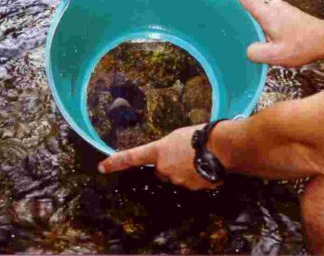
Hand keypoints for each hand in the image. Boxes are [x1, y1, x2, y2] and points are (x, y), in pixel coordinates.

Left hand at [97, 124, 220, 190]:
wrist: (221, 147)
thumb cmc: (201, 135)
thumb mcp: (178, 137)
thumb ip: (169, 149)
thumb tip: (173, 158)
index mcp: (159, 151)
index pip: (132, 157)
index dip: (116, 162)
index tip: (102, 167)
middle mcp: (164, 168)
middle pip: (161, 171)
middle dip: (169, 166)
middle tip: (185, 155)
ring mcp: (177, 180)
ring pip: (177, 178)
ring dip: (185, 171)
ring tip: (200, 158)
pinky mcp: (192, 188)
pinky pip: (192, 183)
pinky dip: (198, 177)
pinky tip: (207, 166)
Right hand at [225, 0, 323, 66]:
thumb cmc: (302, 46)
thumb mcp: (275, 55)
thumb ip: (256, 52)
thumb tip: (250, 49)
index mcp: (267, 14)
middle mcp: (273, 6)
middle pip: (253, 14)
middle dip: (254, 28)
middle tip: (268, 46)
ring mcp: (281, 8)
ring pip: (264, 21)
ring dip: (267, 33)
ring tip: (281, 47)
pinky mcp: (288, 13)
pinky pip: (273, 22)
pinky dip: (274, 32)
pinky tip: (285, 44)